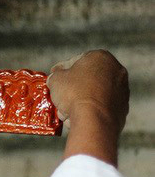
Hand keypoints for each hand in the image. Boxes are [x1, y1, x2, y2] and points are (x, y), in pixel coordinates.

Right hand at [47, 50, 128, 165]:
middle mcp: (117, 70)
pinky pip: (102, 106)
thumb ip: (56, 76)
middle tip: (60, 93)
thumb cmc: (74, 93)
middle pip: (88, 77)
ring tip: (67, 109)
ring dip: (82, 99)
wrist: (94, 119)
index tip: (54, 76)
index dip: (62, 68)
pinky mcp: (123, 107)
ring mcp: (122, 90)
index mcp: (100, 57)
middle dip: (74, 86)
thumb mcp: (56, 79)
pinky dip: (91, 109)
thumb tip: (55, 79)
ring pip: (96, 92)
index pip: (76, 60)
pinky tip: (79, 116)